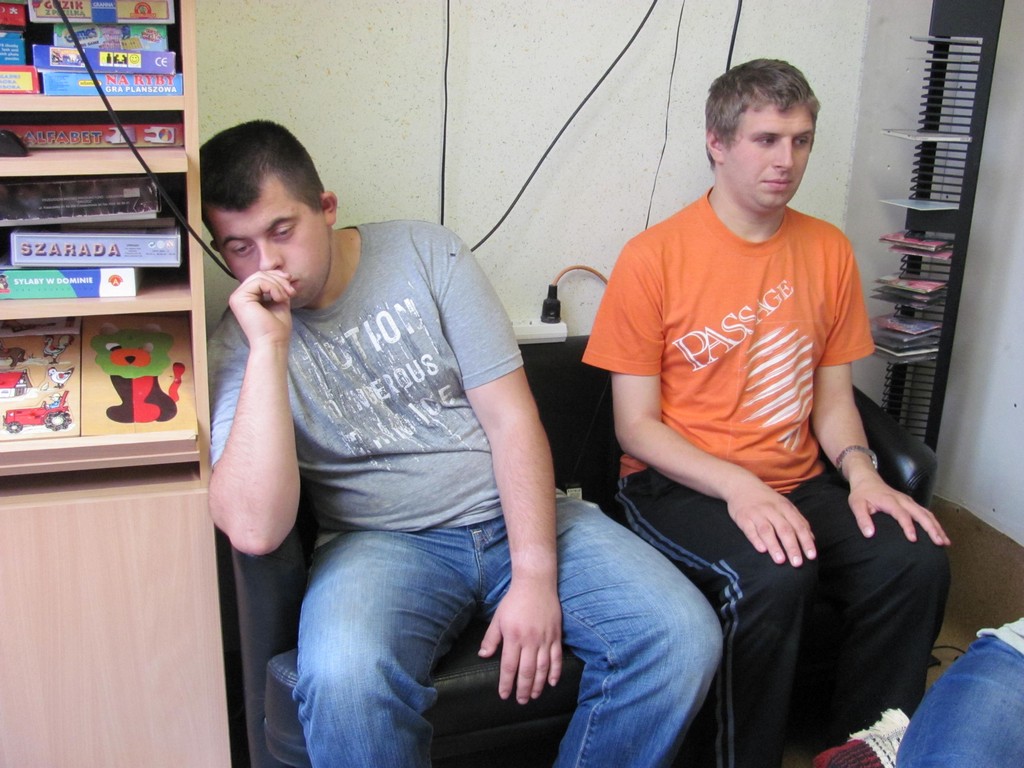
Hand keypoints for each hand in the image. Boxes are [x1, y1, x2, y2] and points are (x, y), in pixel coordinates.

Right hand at [228, 269, 295, 344]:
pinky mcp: (239, 298)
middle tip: (291, 292)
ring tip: (285, 297)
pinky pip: (259, 282)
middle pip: (260, 274)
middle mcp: (239, 296)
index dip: (277, 277)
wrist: (273, 343)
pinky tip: (279, 299)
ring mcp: (237, 297)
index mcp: (247, 297)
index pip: (261, 277)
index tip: (290, 286)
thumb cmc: (277, 328)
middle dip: (279, 280)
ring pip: (260, 276)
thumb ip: (278, 288)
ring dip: (278, 285)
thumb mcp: (280, 301)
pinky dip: (273, 288)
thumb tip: (284, 274)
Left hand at [478, 577, 562, 703]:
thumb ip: (491, 639)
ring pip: (543, 668)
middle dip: (523, 689)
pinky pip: (556, 657)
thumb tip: (483, 655)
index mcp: (513, 637)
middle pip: (527, 671)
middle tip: (521, 701)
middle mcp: (530, 640)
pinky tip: (551, 682)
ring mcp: (545, 638)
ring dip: (538, 685)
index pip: (509, 666)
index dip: (506, 683)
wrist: (535, 584)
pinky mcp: (556, 635)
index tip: (504, 694)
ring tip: (534, 696)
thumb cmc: (514, 601)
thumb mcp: (498, 618)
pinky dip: (555, 672)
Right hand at [725, 476, 816, 566]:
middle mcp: (772, 510)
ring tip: (780, 561)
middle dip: (792, 547)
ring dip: (775, 546)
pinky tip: (762, 550)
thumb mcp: (784, 504)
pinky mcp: (743, 518)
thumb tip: (811, 538)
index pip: (798, 526)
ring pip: (767, 530)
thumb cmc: (766, 498)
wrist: (741, 484)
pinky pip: (750, 530)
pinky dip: (756, 540)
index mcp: (785, 507)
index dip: (806, 541)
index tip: (811, 556)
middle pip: (784, 529)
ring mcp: (757, 513)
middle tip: (797, 563)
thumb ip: (797, 520)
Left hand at [847, 474, 950, 545]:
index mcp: (890, 501)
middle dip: (931, 528)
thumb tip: (869, 534)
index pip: (902, 514)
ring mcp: (909, 501)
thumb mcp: (856, 505)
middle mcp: (903, 500)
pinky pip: (926, 513)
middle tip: (939, 542)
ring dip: (937, 527)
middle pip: (921, 514)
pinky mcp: (912, 503)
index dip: (908, 526)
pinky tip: (940, 534)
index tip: (913, 539)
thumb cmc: (862, 493)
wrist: (867, 479)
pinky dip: (935, 523)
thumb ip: (862, 519)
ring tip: (945, 542)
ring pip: (927, 514)